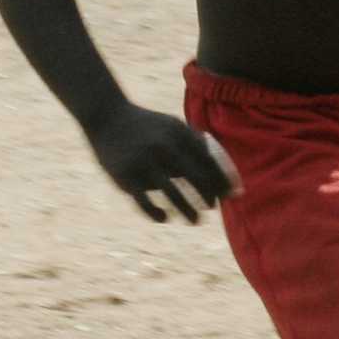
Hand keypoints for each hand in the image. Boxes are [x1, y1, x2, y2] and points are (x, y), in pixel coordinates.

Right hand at [88, 103, 236, 223]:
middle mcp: (163, 148)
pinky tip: (164, 218)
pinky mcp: (126, 177)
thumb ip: (196, 142)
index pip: (208, 162)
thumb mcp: (173, 126)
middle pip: (196, 178)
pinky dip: (156, 213)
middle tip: (212, 206)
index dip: (222, 181)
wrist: (107, 118)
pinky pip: (145, 202)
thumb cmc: (147, 126)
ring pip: (173, 194)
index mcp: (179, 134)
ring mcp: (144, 163)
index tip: (231, 194)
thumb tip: (220, 164)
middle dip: (209, 196)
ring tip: (196, 221)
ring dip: (188, 211)